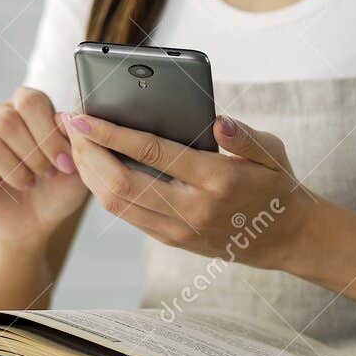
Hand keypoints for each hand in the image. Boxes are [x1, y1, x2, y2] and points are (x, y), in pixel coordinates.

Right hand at [0, 87, 88, 246]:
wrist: (36, 223)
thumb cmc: (58, 189)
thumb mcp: (78, 166)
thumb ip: (76, 138)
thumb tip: (66, 118)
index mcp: (27, 108)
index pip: (30, 101)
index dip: (47, 133)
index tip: (64, 163)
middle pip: (6, 120)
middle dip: (32, 154)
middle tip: (46, 175)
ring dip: (13, 170)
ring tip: (27, 183)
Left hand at [64, 112, 313, 269]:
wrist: (286, 237)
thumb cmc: (276, 184)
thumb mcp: (272, 152)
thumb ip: (244, 136)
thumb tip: (219, 121)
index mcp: (216, 180)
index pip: (153, 153)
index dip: (112, 134)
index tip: (83, 116)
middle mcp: (193, 209)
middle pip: (122, 184)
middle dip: (88, 153)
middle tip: (70, 125)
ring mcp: (179, 229)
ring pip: (117, 204)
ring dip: (89, 173)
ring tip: (76, 143)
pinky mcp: (172, 239)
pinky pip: (127, 216)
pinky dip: (103, 190)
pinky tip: (94, 166)